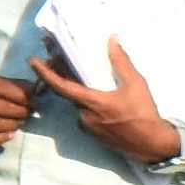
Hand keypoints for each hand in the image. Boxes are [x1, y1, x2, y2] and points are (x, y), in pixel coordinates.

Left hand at [25, 42, 180, 166]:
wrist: (151, 145)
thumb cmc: (143, 114)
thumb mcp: (136, 84)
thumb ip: (121, 62)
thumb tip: (112, 40)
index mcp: (91, 103)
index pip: (61, 86)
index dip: (45, 73)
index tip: (32, 61)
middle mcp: (83, 116)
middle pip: (67, 92)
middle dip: (61, 75)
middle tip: (58, 57)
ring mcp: (87, 127)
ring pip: (76, 102)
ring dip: (74, 88)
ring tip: (78, 71)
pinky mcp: (92, 134)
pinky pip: (83, 113)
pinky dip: (83, 100)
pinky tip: (94, 93)